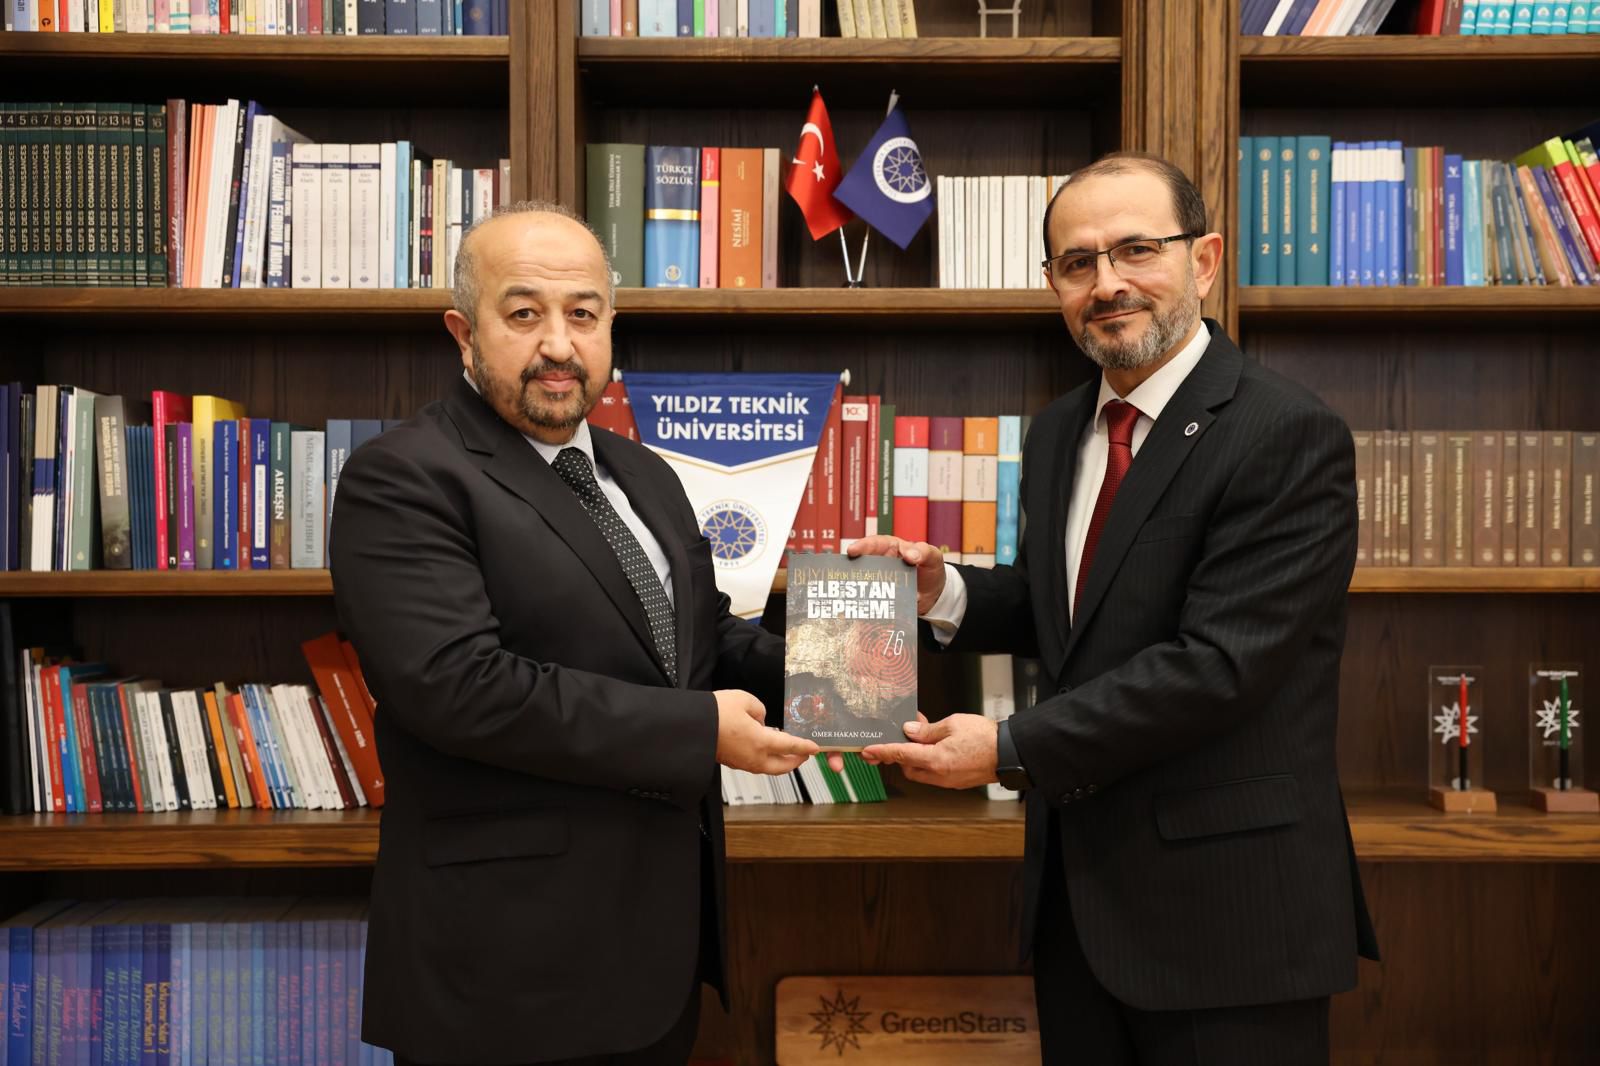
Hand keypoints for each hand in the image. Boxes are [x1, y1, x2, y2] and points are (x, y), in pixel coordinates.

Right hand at [714, 689, 819, 775]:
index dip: (805, 747)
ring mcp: (743, 763)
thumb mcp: (745, 700)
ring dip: (781, 761)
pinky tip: (764, 748)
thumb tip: (761, 719)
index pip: (791, 747)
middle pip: (783, 766)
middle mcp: (754, 757)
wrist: (692, 727)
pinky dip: (766, 759)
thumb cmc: (715, 712)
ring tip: (786, 751)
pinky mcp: (732, 762)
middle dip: (796, 761)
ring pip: (769, 768)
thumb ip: (760, 710)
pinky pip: (756, 764)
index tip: (815, 748)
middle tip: (804, 754)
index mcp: (761, 742)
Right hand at [846, 535, 945, 614]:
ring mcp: (880, 580)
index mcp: (892, 548)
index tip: (852, 551)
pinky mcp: (882, 596)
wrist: (935, 595)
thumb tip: (910, 554)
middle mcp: (882, 563)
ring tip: (848, 592)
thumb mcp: (933, 557)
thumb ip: (924, 552)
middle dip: (851, 568)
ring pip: (864, 581)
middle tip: (843, 574)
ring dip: (857, 587)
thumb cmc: (932, 570)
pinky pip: (872, 598)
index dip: (862, 546)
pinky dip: (866, 602)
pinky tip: (861, 607)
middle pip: (863, 563)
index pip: (874, 544)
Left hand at [860, 713, 997, 789]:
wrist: (1010, 753)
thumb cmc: (986, 737)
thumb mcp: (953, 723)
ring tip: (926, 738)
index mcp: (936, 759)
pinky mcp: (956, 782)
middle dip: (902, 753)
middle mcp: (939, 774)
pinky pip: (935, 774)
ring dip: (916, 758)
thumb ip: (927, 730)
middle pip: (908, 767)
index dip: (882, 752)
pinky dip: (930, 762)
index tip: (867, 751)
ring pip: (921, 772)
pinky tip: (937, 748)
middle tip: (906, 734)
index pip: (900, 755)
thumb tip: (909, 731)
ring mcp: (948, 781)